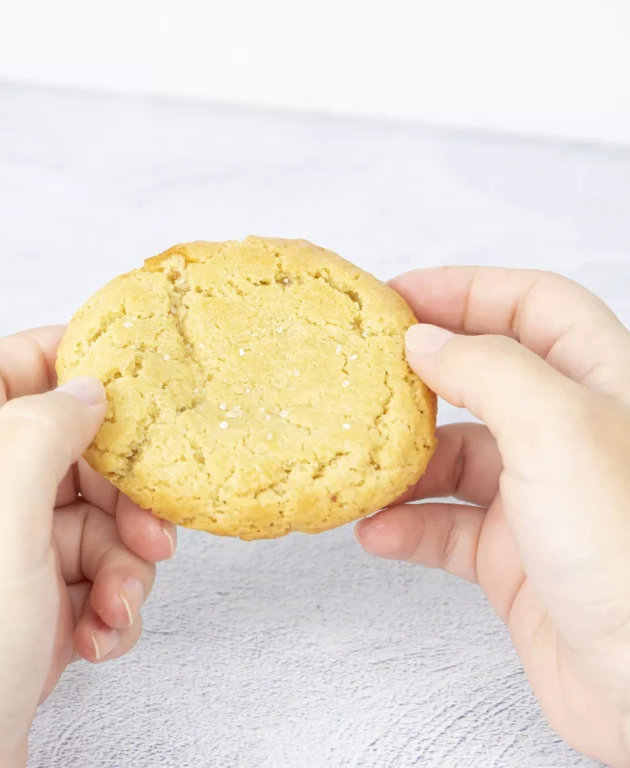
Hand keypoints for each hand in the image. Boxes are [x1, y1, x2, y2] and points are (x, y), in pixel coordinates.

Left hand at [0, 327, 175, 767]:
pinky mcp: (39, 598)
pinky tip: (103, 633)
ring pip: (95, 517)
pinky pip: (98, 572)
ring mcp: (9, 550)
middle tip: (150, 523)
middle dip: (120, 486)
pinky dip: (115, 600)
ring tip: (123, 601)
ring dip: (126, 559)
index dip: (48, 355)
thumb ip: (40, 431)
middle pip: (66, 450)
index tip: (112, 369)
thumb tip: (86, 390)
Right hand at [355, 268, 629, 765]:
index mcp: (601, 384)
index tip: (399, 296)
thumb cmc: (628, 554)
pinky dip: (407, 526)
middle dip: (422, 377)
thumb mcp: (557, 430)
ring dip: (403, 465)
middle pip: (483, 379)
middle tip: (362, 376)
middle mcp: (570, 436)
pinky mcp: (513, 558)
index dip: (467, 290)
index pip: (533, 305)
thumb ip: (486, 368)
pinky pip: (445, 528)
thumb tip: (424, 339)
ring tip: (359, 467)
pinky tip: (376, 532)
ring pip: (454, 459)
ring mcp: (539, 498)